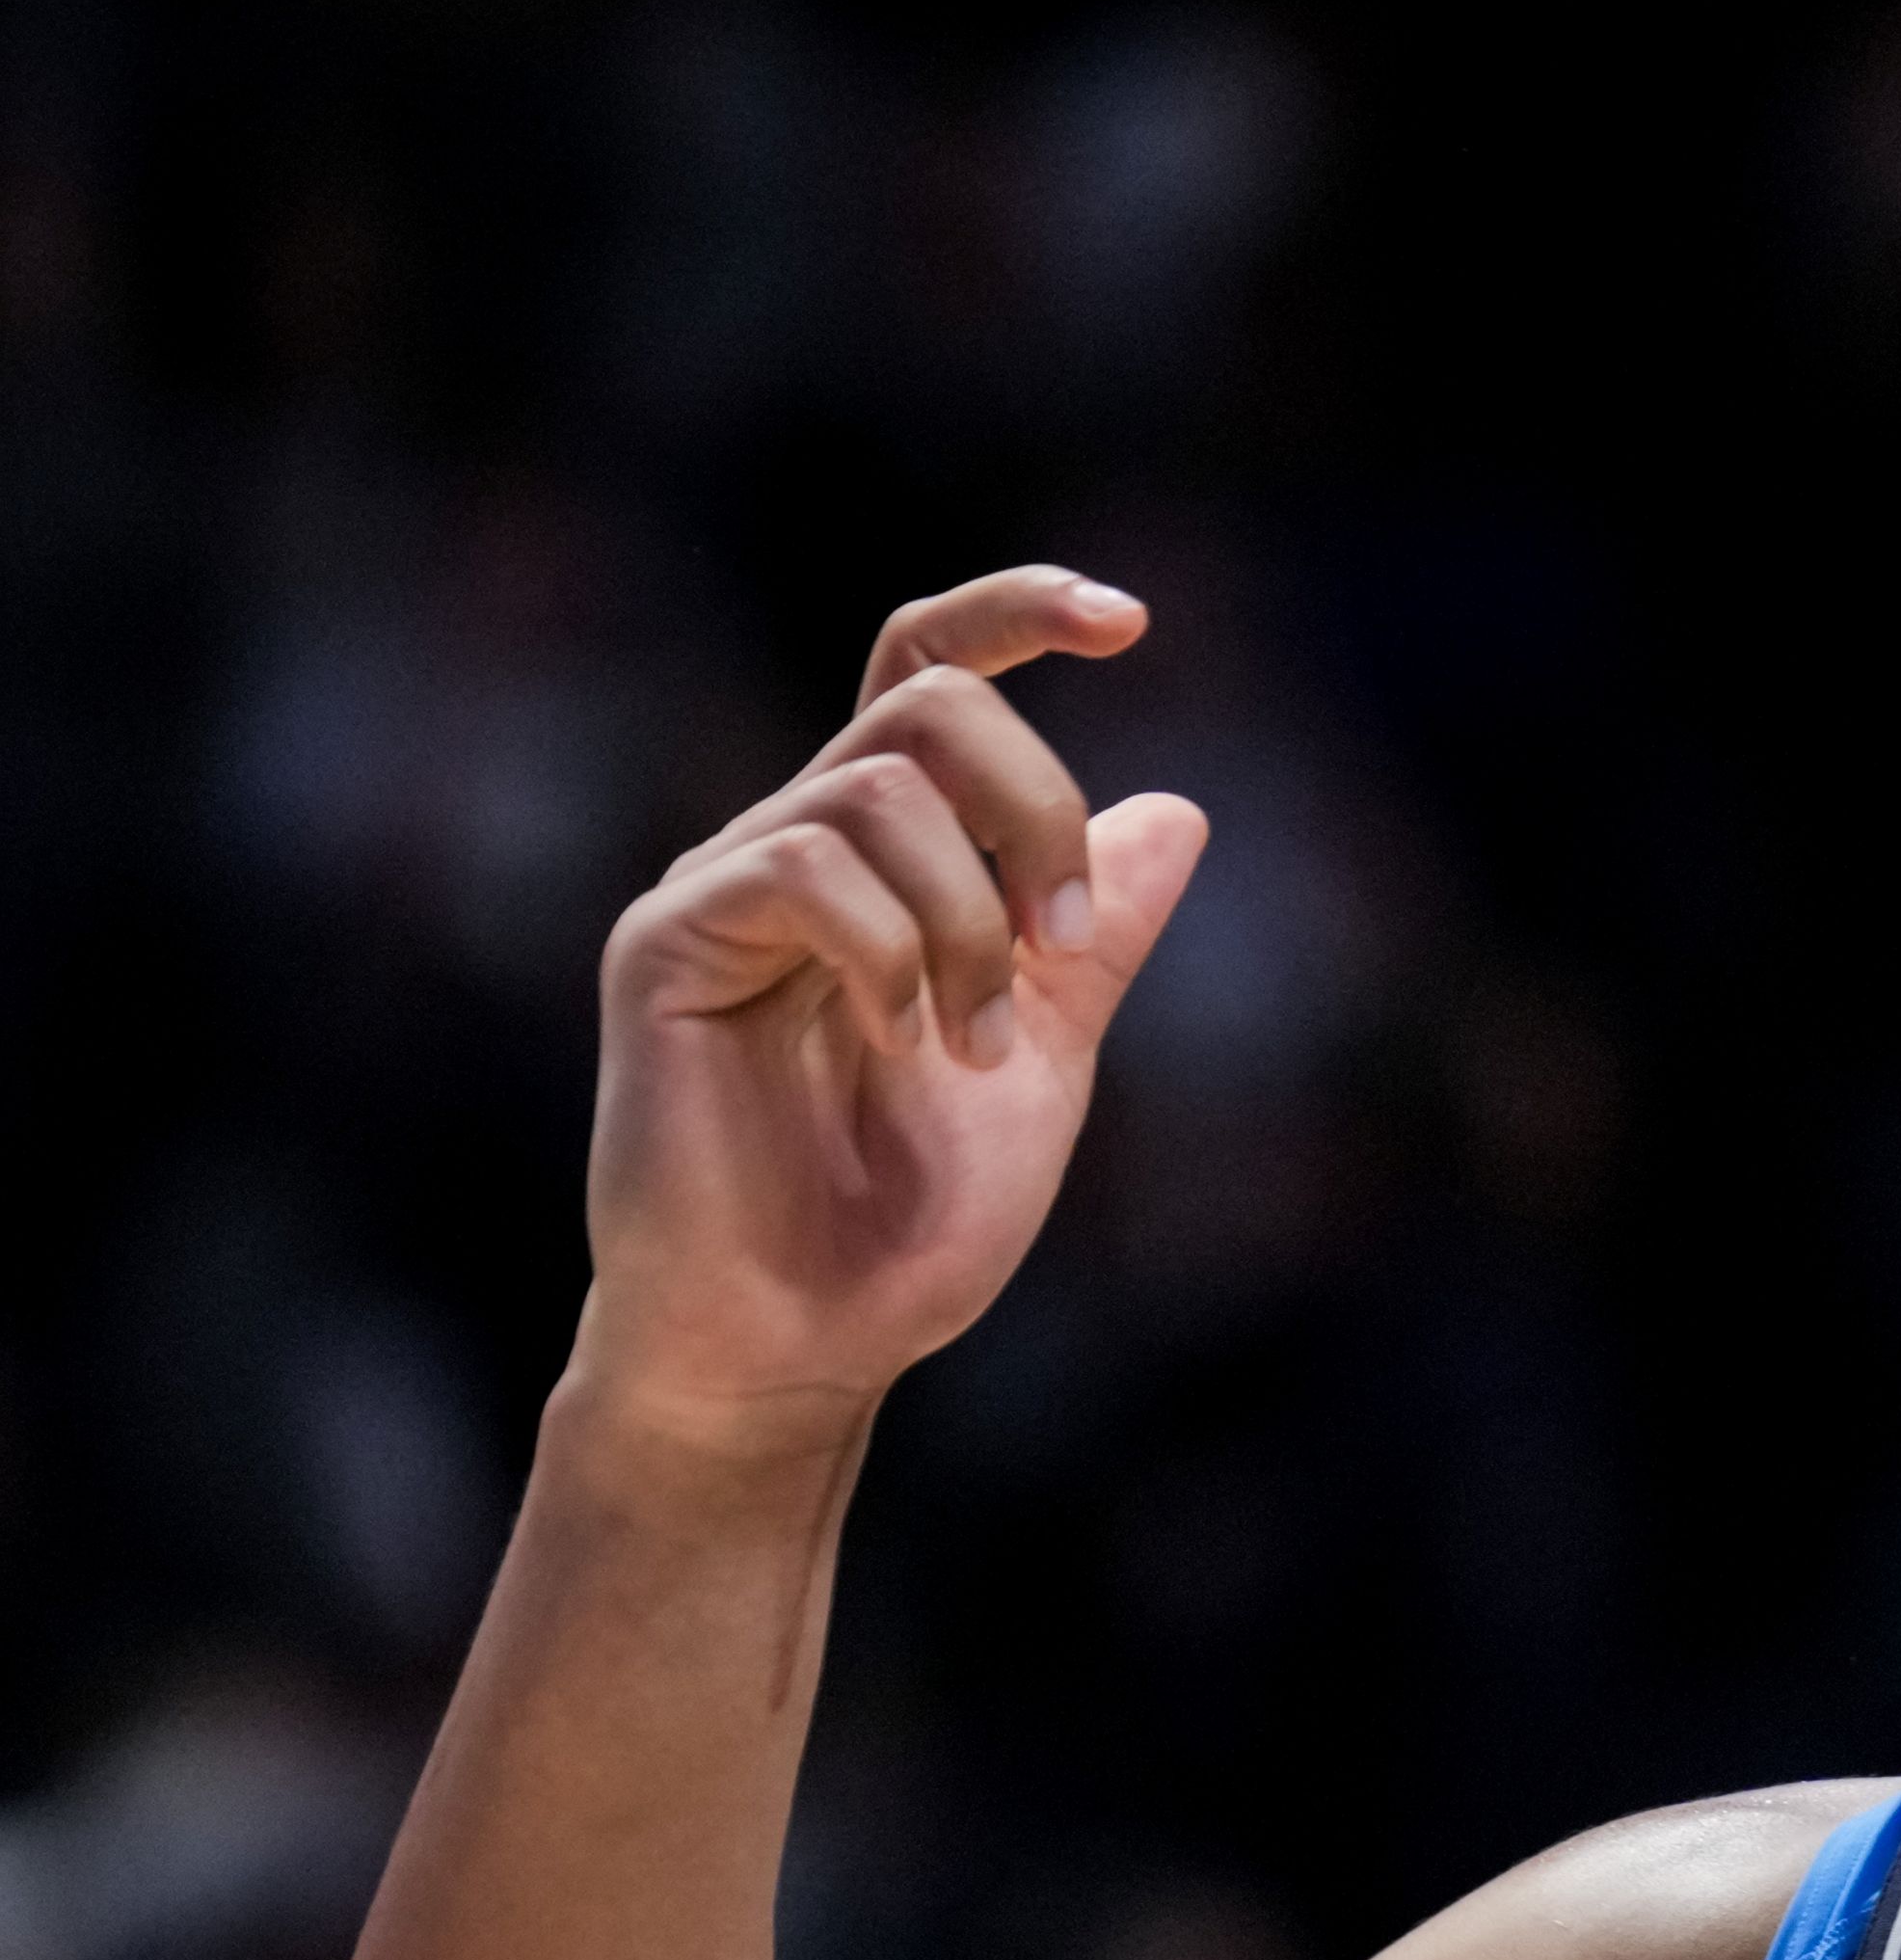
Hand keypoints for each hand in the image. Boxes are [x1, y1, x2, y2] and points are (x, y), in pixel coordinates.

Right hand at [574, 565, 1209, 1448]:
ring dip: (971, 920)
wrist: (804, 1344)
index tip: (1130, 624)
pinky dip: (892, 949)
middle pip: (924, 706)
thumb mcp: (1045, 1064)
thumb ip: (1095, 944)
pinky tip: (907, 1041)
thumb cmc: (902, 1221)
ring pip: (874, 790)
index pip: (929, 677)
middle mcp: (794, 849)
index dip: (1018, 615)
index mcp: (884, 864)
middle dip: (1033, 806)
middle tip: (1062, 943)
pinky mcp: (663, 945)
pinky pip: (800, 868)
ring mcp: (722, 890)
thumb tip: (1178, 810)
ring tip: (975, 1048)